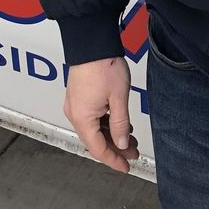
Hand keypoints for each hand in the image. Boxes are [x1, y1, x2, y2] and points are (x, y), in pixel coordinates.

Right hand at [64, 56, 139, 173]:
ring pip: (94, 129)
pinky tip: (120, 122)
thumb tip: (122, 144)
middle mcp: (74, 114)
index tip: (126, 167)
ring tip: (130, 137)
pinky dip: (105, 123)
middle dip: (115, 148)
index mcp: (82, 118)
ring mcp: (75, 104)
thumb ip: (120, 124)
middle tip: (134, 152)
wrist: (91, 42)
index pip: (98, 149)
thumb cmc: (104, 66)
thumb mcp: (119, 98)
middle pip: (95, 140)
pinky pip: (91, 117)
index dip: (113, 160)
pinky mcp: (78, 96)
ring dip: (112, 135)